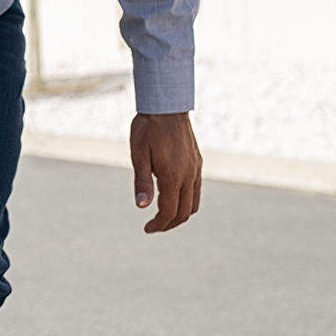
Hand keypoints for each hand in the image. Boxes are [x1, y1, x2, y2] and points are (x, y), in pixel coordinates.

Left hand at [130, 112, 202, 233]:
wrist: (166, 106)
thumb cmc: (147, 129)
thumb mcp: (138, 155)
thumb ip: (141, 182)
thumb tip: (141, 206)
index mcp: (173, 176)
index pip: (169, 212)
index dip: (158, 225)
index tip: (147, 229)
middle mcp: (188, 175)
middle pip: (185, 212)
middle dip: (169, 224)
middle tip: (153, 227)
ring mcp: (195, 169)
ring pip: (194, 203)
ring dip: (180, 214)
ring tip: (163, 216)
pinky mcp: (197, 162)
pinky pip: (196, 190)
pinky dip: (187, 201)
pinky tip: (172, 197)